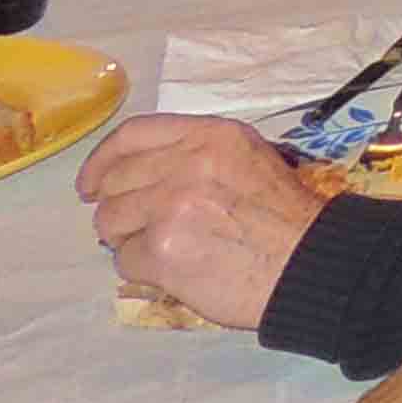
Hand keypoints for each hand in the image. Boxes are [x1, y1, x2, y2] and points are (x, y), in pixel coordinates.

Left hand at [80, 114, 324, 330]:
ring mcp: (171, 205)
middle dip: (119, 208)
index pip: (134, 134)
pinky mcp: (162, 249)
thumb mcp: (250, 159)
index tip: (92, 184)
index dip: (104, 159)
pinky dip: (142, 268)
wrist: (309, 262)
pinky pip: (123, 259)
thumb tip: (144, 175)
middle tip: (137, 227)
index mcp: (212, 135)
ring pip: (110, 221)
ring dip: (128, 239)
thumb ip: (199, 154)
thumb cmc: (285, 216)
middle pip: (115, 182)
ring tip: (164, 248)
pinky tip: (174, 269)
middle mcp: (187, 162)